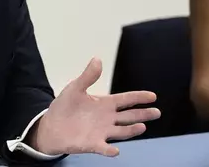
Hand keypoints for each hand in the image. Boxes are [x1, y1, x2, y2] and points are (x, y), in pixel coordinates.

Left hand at [30, 58, 160, 156]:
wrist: (51, 126)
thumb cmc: (65, 107)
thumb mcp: (75, 88)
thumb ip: (88, 76)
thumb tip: (97, 59)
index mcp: (104, 104)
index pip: (125, 100)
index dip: (139, 97)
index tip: (152, 96)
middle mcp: (107, 118)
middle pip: (129, 116)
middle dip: (143, 114)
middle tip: (157, 112)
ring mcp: (102, 132)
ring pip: (121, 131)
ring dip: (131, 130)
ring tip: (142, 126)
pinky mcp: (93, 144)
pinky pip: (104, 148)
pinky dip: (110, 149)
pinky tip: (116, 150)